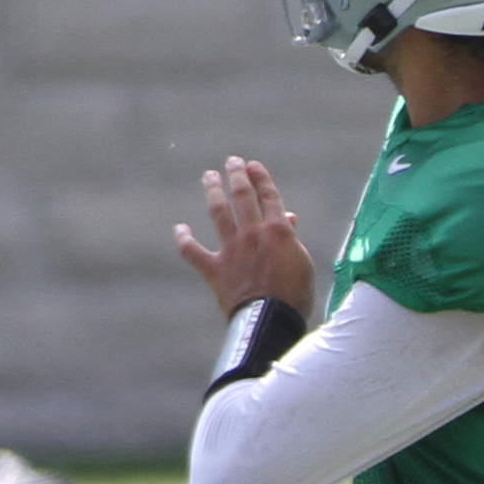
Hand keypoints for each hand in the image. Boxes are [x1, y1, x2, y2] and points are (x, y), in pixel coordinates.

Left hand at [175, 156, 316, 315]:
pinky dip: (184, 239)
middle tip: (232, 162)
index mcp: (277, 231)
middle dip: (236, 174)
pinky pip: (193, 251)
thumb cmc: (295, 296)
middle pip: (242, 195)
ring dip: (213, 190)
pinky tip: (180, 229)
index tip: (253, 166)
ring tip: (209, 176)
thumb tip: (287, 219)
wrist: (270, 321)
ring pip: (218, 211)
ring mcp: (231, 250)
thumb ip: (291, 238)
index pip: (268, 195)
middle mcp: (252, 233)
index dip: (261, 178)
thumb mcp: (302, 263)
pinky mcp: (215, 269)